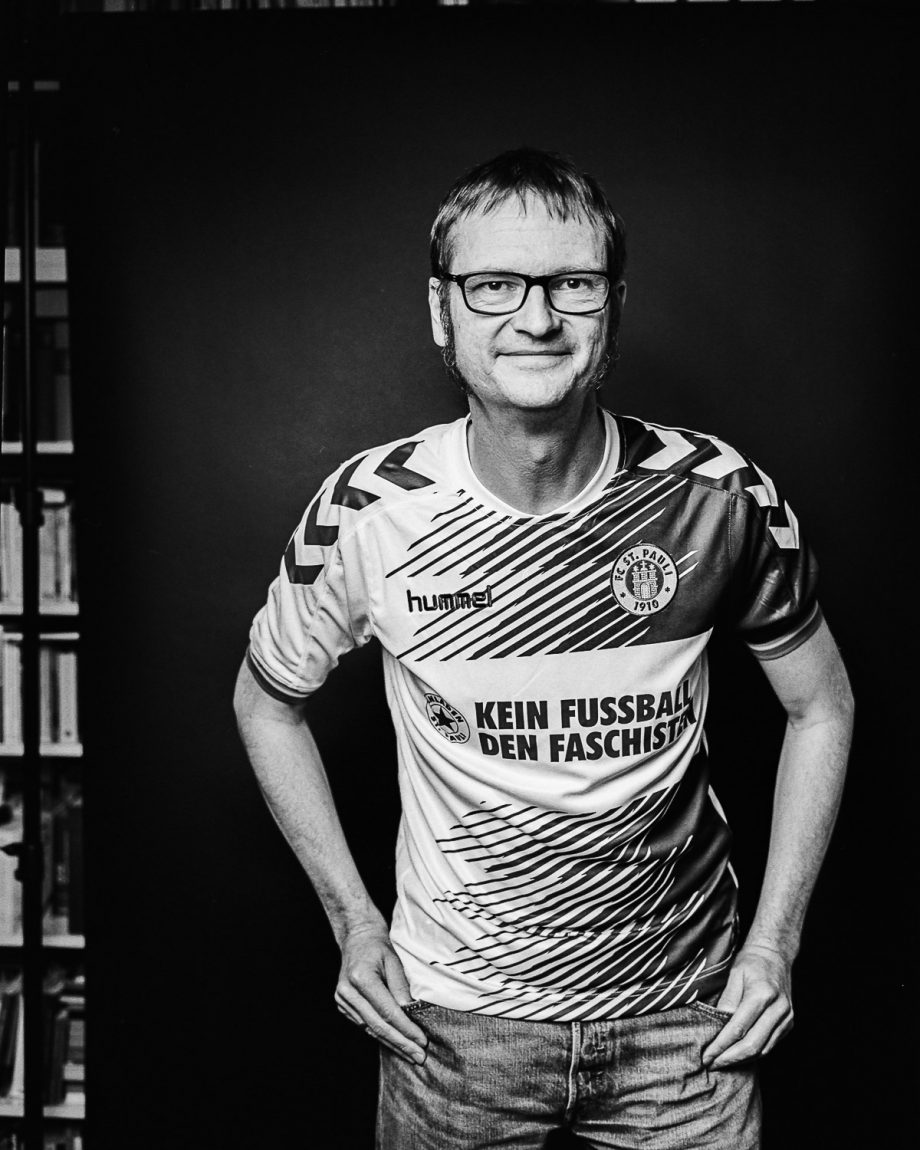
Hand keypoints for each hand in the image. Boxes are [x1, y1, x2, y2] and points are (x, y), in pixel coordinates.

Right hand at [334, 921, 428, 1064]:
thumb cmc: (378, 947)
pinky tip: (396, 1044)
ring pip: (371, 1029)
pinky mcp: (343, 1006)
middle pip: (378, 1025)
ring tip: (411, 1055)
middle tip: (419, 1057)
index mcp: (361, 978)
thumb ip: (401, 987)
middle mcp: (348, 992)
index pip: (387, 1011)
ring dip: (392, 1044)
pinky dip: (381, 1035)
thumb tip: (411, 1013)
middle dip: (401, 1043)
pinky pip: (365, 1025)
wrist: (357, 938)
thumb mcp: (394, 960)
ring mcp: (342, 1000)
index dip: (405, 1029)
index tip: (422, 1041)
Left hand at [701, 943, 793, 1068]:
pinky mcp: (789, 1024)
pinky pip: (770, 1045)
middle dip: (730, 1058)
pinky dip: (753, 1053)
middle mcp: (778, 1009)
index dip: (721, 1045)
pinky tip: (738, 1054)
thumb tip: (716, 1027)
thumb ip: (727, 1001)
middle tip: (712, 1064)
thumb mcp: (734, 975)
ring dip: (741, 1059)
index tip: (707, 1055)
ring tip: (722, 1062)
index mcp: (762, 994)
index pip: (738, 1029)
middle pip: (752, 1045)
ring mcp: (787, 1018)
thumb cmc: (752, 962)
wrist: (776, 954)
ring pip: (763, 1049)